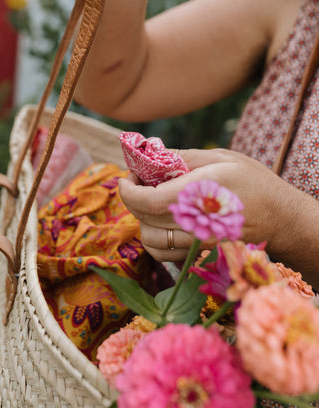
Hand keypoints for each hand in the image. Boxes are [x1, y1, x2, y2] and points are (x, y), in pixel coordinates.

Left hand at [118, 148, 292, 262]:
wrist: (282, 218)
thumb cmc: (254, 182)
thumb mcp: (221, 158)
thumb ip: (182, 158)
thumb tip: (150, 153)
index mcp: (201, 194)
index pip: (148, 202)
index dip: (128, 190)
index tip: (126, 176)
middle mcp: (197, 223)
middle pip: (145, 220)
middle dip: (133, 198)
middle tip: (139, 181)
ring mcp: (199, 244)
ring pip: (151, 241)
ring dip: (143, 220)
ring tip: (152, 200)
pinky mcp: (202, 256)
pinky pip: (165, 254)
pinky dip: (156, 238)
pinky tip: (165, 220)